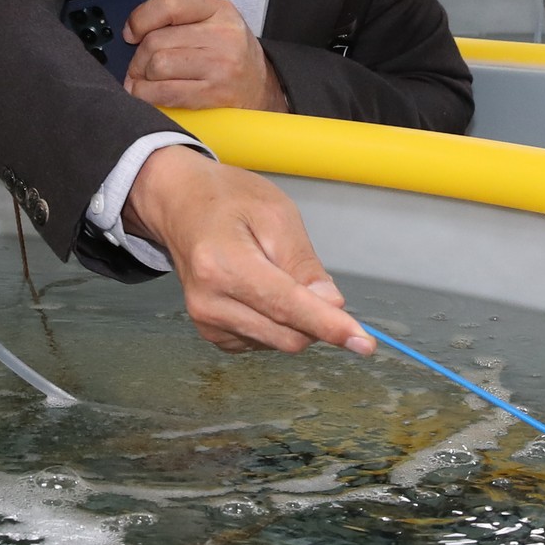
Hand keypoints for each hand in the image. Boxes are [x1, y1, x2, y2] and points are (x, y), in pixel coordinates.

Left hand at [123, 0, 287, 112]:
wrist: (260, 87)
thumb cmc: (230, 53)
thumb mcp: (213, 21)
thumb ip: (177, 17)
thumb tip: (134, 29)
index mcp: (218, 9)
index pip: (170, 4)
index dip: (141, 19)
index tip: (132, 32)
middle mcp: (222, 35)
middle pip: (157, 40)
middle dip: (138, 57)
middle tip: (138, 65)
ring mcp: (219, 65)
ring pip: (158, 65)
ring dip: (141, 77)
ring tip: (144, 79)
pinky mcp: (213, 93)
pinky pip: (166, 92)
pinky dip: (147, 94)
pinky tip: (148, 93)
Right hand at [126, 146, 371, 354]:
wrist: (181, 206)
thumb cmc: (229, 201)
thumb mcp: (276, 214)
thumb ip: (303, 264)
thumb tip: (332, 305)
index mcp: (222, 265)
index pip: (286, 306)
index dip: (329, 326)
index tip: (363, 343)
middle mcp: (209, 302)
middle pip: (288, 335)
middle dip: (316, 318)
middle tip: (311, 278)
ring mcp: (206, 323)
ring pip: (280, 343)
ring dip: (296, 320)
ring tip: (273, 274)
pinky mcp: (211, 334)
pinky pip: (265, 343)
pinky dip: (277, 323)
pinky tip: (262, 292)